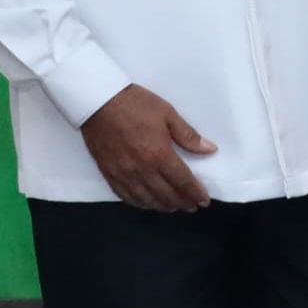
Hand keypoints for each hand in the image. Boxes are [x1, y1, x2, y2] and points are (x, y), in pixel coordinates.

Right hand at [79, 84, 215, 213]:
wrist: (97, 100)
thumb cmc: (135, 104)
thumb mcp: (167, 113)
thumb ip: (188, 135)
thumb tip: (210, 150)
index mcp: (159, 154)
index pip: (183, 182)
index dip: (195, 193)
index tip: (204, 200)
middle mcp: (143, 170)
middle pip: (167, 195)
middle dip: (183, 203)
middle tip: (192, 206)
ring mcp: (124, 174)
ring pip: (147, 200)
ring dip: (163, 207)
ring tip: (173, 207)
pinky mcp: (109, 174)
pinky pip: (126, 196)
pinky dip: (140, 203)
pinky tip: (147, 203)